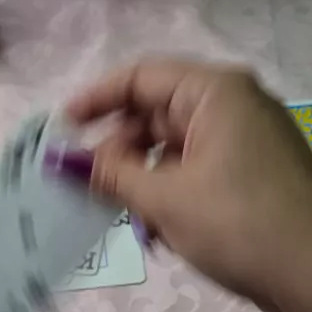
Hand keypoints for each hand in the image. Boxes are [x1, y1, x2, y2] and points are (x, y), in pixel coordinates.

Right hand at [58, 59, 311, 311]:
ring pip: (174, 151)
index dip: (96, 100)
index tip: (60, 130)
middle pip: (157, 115)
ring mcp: (245, 144)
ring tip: (126, 220)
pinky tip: (157, 234)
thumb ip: (110, 176)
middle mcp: (233, 108)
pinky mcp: (250, 180)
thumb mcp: (165, 200)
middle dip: (119, 151)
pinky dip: (170, 197)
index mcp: (217, 92)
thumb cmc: (239, 227)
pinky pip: (196, 175)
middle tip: (90, 188)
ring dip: (142, 182)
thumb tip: (62, 160)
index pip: (142, 78)